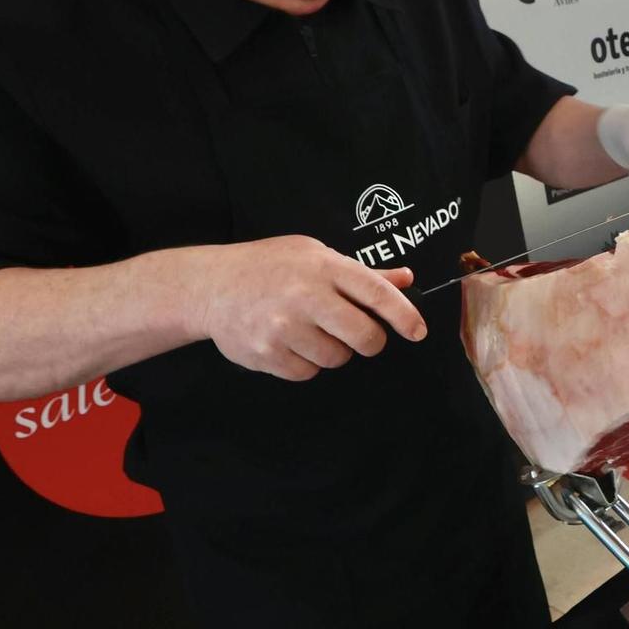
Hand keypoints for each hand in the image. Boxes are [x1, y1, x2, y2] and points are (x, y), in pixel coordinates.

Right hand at [192, 236, 424, 381]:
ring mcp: (284, 328)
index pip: (377, 293)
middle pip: (365, 336)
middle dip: (370, 341)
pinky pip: (308, 373)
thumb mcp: (314, 255)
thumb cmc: (268, 267)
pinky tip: (289, 342)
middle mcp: (305, 296)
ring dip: (333, 351)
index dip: (404, 315)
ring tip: (310, 331)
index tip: (418, 331)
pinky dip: (306, 363)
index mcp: (323, 267)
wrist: (210, 286)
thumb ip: (361, 273)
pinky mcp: (267, 354)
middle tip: (359, 334)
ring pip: (338, 359)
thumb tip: (405, 279)